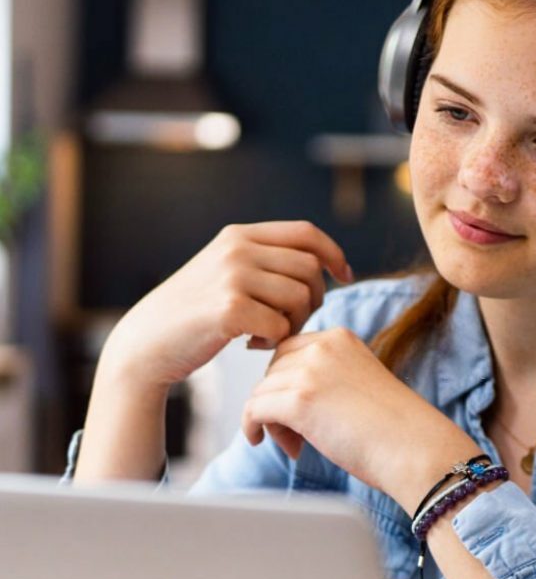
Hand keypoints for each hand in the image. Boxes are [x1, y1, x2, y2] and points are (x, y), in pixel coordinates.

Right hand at [100, 221, 352, 392]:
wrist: (146, 344)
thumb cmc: (193, 315)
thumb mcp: (224, 271)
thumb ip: (262, 261)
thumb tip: (318, 264)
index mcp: (239, 235)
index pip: (306, 233)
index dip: (334, 253)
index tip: (346, 276)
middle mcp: (237, 248)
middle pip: (310, 268)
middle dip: (314, 299)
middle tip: (291, 322)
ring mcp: (233, 276)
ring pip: (301, 297)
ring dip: (295, 322)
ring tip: (268, 334)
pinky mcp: (229, 309)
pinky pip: (281, 325)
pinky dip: (276, 340)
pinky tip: (252, 345)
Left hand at [241, 326, 476, 511]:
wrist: (414, 449)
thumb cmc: (394, 429)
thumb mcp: (357, 385)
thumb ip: (324, 380)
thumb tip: (278, 398)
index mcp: (339, 339)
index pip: (289, 350)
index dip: (287, 382)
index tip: (299, 411)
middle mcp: (323, 347)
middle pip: (272, 370)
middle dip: (277, 401)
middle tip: (298, 435)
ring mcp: (310, 372)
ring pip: (261, 391)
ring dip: (271, 420)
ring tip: (297, 446)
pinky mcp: (299, 401)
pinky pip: (254, 408)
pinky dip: (250, 426)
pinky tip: (259, 440)